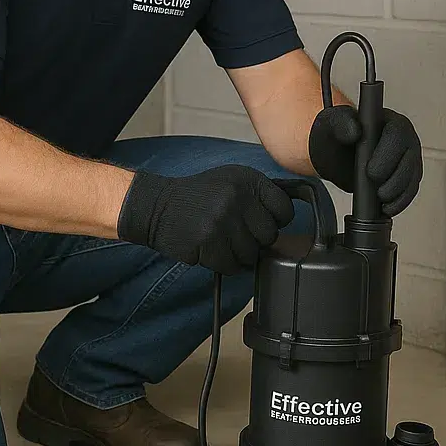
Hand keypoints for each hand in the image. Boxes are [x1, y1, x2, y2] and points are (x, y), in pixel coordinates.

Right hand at [116, 165, 294, 274]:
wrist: (158, 206)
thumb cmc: (197, 197)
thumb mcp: (231, 181)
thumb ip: (259, 194)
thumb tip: (287, 218)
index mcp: (248, 179)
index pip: (284, 209)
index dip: (275, 221)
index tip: (260, 222)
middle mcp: (238, 197)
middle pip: (269, 236)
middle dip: (255, 240)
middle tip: (235, 234)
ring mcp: (224, 220)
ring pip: (251, 254)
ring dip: (238, 254)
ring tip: (221, 241)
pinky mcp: (209, 241)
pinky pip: (232, 266)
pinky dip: (224, 264)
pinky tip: (211, 250)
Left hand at [308, 105, 422, 214]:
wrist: (336, 153)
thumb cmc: (337, 135)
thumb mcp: (333, 125)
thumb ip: (342, 124)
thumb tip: (355, 131)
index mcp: (390, 121)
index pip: (398, 134)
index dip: (387, 155)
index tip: (370, 171)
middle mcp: (404, 138)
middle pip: (410, 159)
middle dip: (393, 178)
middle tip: (375, 187)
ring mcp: (408, 158)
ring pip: (413, 177)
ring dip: (398, 193)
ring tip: (380, 198)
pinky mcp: (407, 176)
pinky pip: (410, 190)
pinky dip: (400, 202)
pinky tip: (387, 207)